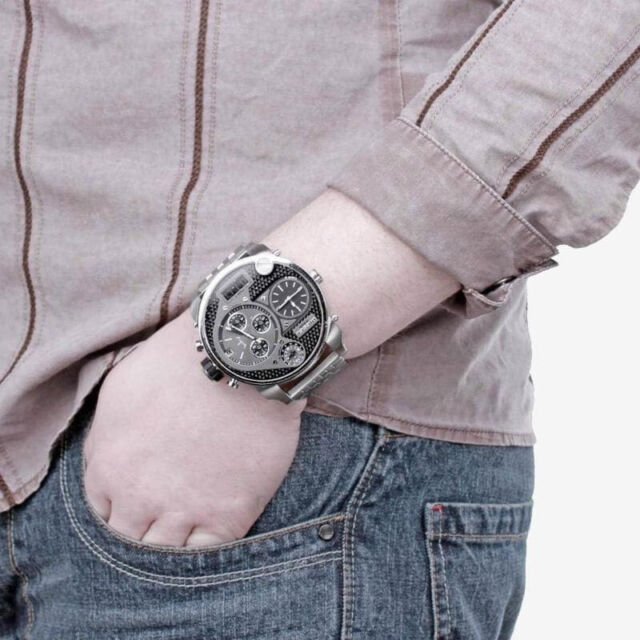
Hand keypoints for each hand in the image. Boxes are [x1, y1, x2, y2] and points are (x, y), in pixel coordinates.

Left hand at [83, 311, 305, 546]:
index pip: (102, 514)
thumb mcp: (120, 389)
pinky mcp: (231, 514)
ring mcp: (186, 510)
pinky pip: (209, 553)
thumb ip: (103, 438)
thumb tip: (102, 465)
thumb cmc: (179, 363)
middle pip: (129, 542)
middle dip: (140, 534)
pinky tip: (211, 533)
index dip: (120, 510)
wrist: (239, 358)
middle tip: (164, 517)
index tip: (138, 503)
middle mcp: (141, 498)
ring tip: (188, 526)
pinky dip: (207, 551)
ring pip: (166, 554)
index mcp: (110, 468)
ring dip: (172, 546)